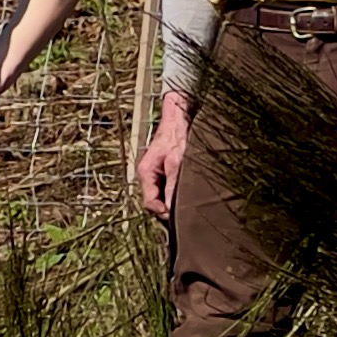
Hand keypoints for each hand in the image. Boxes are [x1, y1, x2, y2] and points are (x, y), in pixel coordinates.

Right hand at [136, 100, 187, 217]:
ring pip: (163, 198)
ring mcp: (158, 176)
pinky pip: (170, 191)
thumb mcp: (176, 161)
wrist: (180, 118)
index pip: (149, 203)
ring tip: (190, 207)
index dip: (163, 213)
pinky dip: (179, 195)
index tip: (177, 218)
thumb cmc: (177, 136)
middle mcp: (149, 177)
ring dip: (174, 203)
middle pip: (156, 203)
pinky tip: (191, 197)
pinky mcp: (167, 174)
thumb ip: (173, 185)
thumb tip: (170, 208)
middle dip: (169, 210)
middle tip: (186, 216)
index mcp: (145, 173)